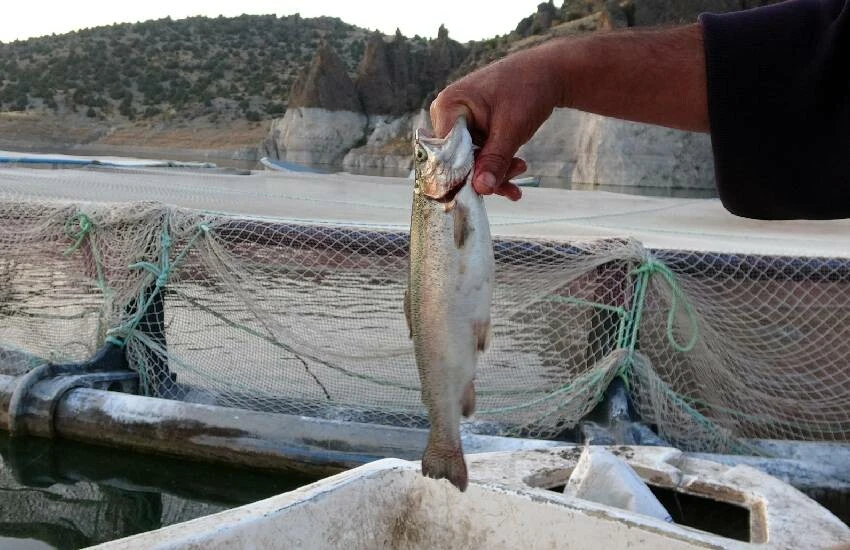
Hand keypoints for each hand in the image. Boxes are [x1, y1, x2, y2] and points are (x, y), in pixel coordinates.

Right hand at [429, 43, 564, 200]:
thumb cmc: (528, 90)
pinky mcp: (471, 127)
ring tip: (521, 169)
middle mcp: (447, 113)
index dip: (461, 176)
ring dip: (494, 171)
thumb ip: (494, 160)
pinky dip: (496, 164)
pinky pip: (478, 153)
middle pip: (457, 159)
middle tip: (513, 183)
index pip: (444, 153)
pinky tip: (515, 172)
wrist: (547, 72)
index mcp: (448, 106)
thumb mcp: (512, 129)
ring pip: (470, 160)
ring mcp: (459, 121)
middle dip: (484, 175)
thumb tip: (481, 189)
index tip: (483, 191)